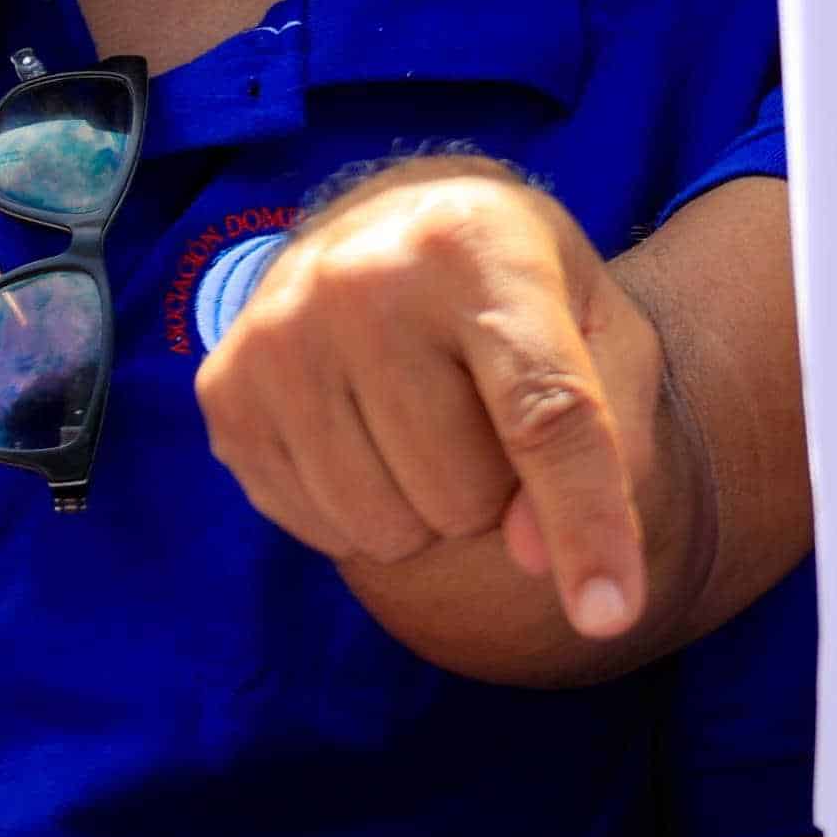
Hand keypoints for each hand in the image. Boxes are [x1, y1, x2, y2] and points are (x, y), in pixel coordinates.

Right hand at [194, 156, 664, 639]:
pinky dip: (364, 510)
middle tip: (484, 409)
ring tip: (428, 417)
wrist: (394, 220)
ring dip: (429, 507)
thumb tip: (534, 557)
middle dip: (497, 487)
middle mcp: (365, 281)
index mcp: (479, 249)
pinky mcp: (225, 392)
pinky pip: (319, 530)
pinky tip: (368, 429)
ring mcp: (279, 336)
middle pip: (465, 493)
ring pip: (388, 527)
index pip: (543, 413)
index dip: (585, 521)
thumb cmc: (522, 289)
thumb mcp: (603, 329)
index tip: (611, 615)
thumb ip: (608, 439)